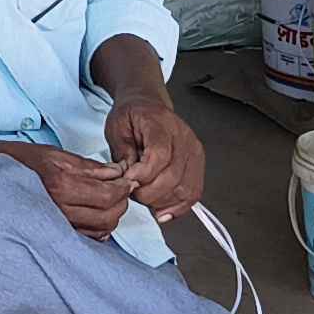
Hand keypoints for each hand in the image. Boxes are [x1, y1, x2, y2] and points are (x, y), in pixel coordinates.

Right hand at [8, 139, 134, 236]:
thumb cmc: (20, 161)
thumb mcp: (57, 155)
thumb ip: (90, 167)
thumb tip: (117, 172)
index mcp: (62, 186)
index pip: (108, 195)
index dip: (124, 188)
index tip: (127, 181)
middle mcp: (59, 209)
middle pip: (108, 216)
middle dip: (121, 202)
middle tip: (122, 189)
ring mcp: (56, 225)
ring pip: (100, 230)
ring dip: (112, 216)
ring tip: (110, 200)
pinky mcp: (54, 234)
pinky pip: (86, 237)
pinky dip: (98, 227)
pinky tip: (96, 214)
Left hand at [104, 86, 206, 217]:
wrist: (146, 104)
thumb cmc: (131, 115)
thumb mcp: (116, 129)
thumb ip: (122, 155)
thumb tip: (129, 180)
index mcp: (160, 124)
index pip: (159, 155)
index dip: (143, 174)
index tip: (128, 180)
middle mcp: (183, 138)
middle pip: (173, 176)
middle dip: (149, 193)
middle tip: (133, 191)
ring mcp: (194, 152)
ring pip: (185, 189)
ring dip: (162, 202)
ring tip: (145, 197)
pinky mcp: (197, 165)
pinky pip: (193, 193)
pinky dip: (178, 207)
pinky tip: (162, 209)